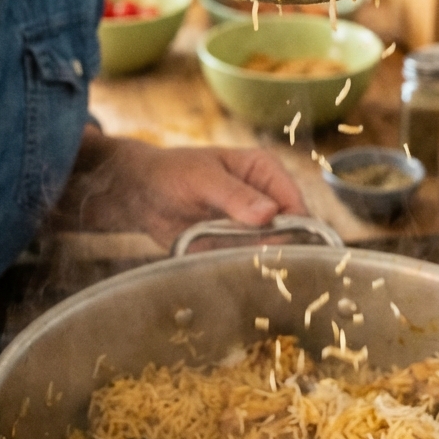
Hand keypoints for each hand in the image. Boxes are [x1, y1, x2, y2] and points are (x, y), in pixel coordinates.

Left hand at [55, 132, 306, 250]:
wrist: (143, 194)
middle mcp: (267, 197)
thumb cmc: (173, 173)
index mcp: (266, 170)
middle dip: (277, 248)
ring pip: (274, 249)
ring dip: (258, 261)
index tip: (276, 246)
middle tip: (253, 260)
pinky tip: (229, 267)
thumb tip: (269, 214)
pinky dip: (244, 267)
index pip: (295, 203)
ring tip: (234, 263)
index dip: (294, 227)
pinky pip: (252, 260)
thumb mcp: (202, 179)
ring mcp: (254, 224)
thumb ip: (234, 195)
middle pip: (291, 231)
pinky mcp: (239, 244)